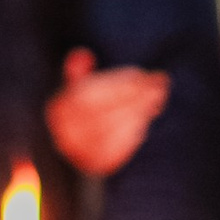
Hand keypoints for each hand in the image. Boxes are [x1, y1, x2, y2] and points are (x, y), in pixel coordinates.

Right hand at [46, 48, 168, 183]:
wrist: (70, 153)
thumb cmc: (78, 113)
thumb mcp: (73, 90)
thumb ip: (77, 72)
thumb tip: (82, 55)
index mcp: (59, 110)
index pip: (91, 94)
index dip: (119, 82)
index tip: (142, 73)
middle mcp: (66, 132)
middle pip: (107, 110)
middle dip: (137, 95)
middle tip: (160, 83)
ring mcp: (82, 151)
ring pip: (116, 128)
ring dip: (141, 111)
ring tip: (157, 98)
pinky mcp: (98, 164)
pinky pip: (121, 146)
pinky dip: (135, 130)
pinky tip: (146, 117)